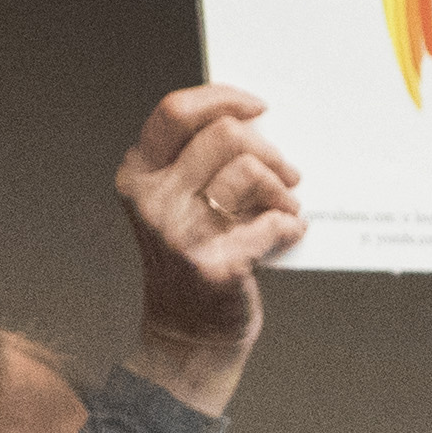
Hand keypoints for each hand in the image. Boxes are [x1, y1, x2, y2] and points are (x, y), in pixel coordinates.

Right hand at [115, 83, 303, 409]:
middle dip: (269, 149)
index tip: (259, 108)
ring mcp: (180, 234)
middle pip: (225, 135)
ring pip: (250, 172)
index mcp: (139, 174)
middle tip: (289, 172)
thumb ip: (199, 163)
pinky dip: (290, 225)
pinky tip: (292, 232)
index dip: (223, 98)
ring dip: (283, 188)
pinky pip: (271, 224)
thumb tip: (257, 124)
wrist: (189, 334)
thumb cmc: (193, 258)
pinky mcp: (214, 265)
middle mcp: (152, 200)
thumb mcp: (178, 203)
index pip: (177, 111)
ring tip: (287, 206)